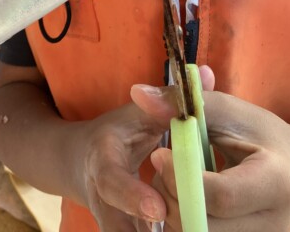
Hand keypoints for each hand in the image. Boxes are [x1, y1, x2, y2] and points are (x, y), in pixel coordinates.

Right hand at [71, 68, 214, 231]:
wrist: (81, 163)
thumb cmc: (119, 133)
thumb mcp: (138, 113)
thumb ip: (171, 100)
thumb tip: (207, 73)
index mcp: (103, 159)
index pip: (112, 180)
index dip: (132, 195)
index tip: (159, 208)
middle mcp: (101, 195)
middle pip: (114, 227)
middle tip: (180, 230)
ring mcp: (108, 220)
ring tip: (188, 230)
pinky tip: (181, 230)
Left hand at [144, 83, 289, 230]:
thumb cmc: (259, 134)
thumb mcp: (228, 111)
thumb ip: (184, 104)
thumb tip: (138, 94)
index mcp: (277, 182)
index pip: (220, 196)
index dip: (181, 177)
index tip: (158, 154)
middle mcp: (274, 225)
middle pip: (204, 226)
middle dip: (171, 196)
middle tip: (161, 168)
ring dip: (173, 212)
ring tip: (172, 183)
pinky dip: (183, 221)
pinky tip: (183, 199)